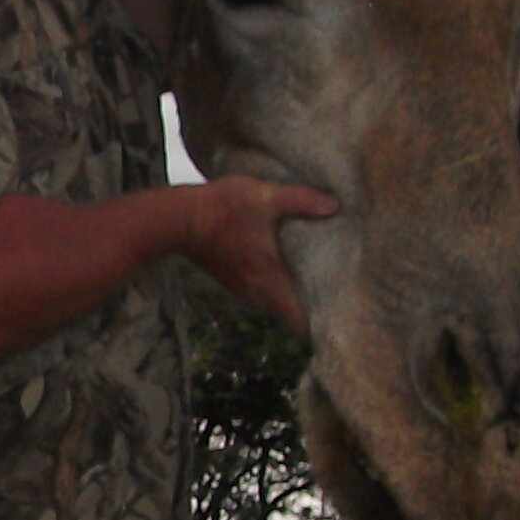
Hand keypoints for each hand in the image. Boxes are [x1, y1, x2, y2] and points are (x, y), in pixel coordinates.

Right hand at [188, 176, 337, 327]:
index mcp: (270, 280)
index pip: (300, 320)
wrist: (178, 219)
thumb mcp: (265, 198)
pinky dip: (277, 283)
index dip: (321, 321)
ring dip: (293, 293)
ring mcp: (242, 288)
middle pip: (291, 313)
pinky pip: (264, 291)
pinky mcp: (233, 279)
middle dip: (313, 305)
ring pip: (276, 302)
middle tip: (339, 289)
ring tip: (317, 275)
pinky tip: (287, 263)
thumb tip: (334, 205)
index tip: (341, 312)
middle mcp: (257, 292)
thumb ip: (301, 201)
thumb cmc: (221, 210)